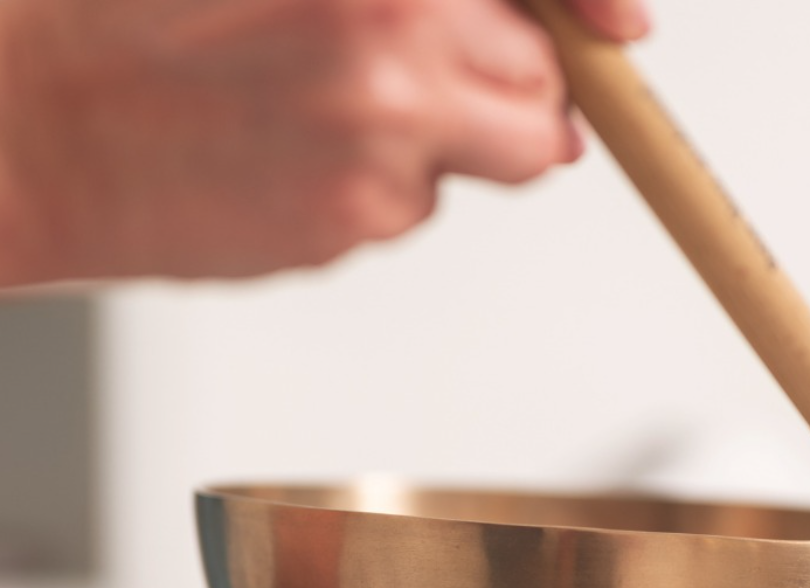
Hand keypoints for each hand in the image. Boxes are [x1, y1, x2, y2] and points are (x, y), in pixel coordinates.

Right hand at [0, 0, 647, 284]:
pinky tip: (293, 158)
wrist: (30, 121)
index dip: (596, 7)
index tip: (626, 35)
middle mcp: (394, 36)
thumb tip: (548, 26)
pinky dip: (378, 191)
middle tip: (414, 80)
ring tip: (329, 112)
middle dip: (505, 91)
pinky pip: (416, 207)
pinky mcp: (355, 220)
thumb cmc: (130, 19)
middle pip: (540, 88)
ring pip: (489, 156)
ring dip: (444, 143)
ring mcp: (381, 138)